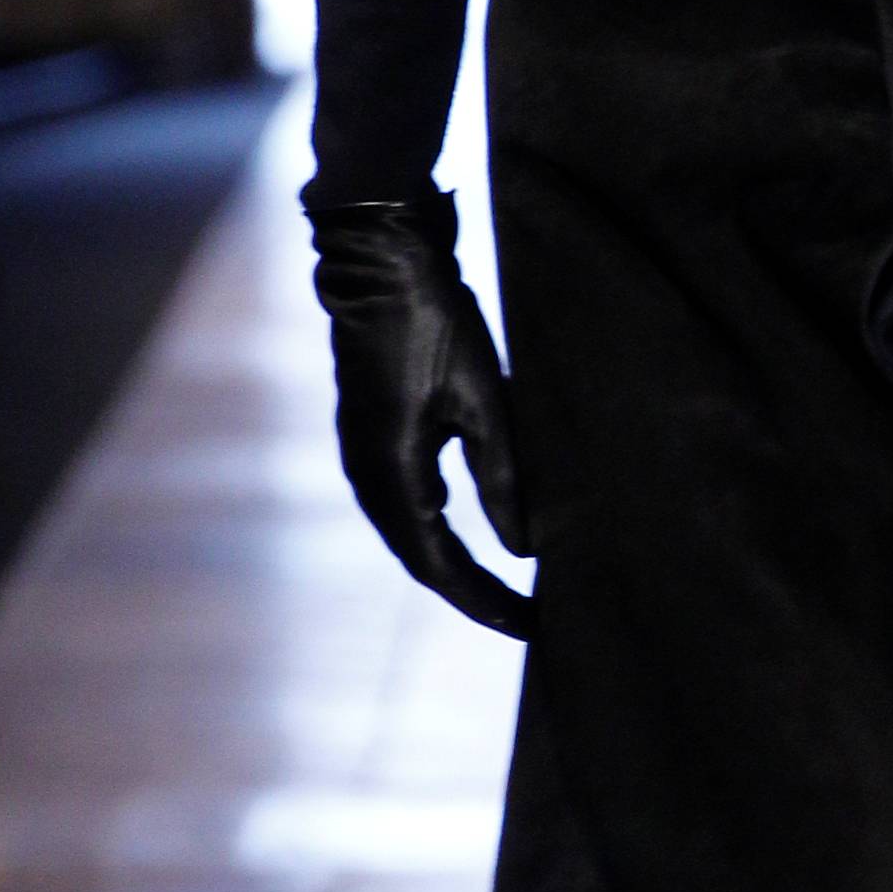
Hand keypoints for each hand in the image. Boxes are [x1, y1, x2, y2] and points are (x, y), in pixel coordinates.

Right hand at [304, 181, 532, 637]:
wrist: (380, 264)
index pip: (440, 567)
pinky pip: (405, 505)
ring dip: (454, 566)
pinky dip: (439, 531)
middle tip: (527, 620)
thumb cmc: (434, 323)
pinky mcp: (369, 439)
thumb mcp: (484, 401)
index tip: (530, 628)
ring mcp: (362, 458)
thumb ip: (502, 478)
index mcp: (394, 474)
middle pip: (422, 559)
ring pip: (411, 535)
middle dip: (473, 594)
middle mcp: (367, 477)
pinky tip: (474, 534)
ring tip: (506, 590)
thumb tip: (524, 548)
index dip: (486, 603)